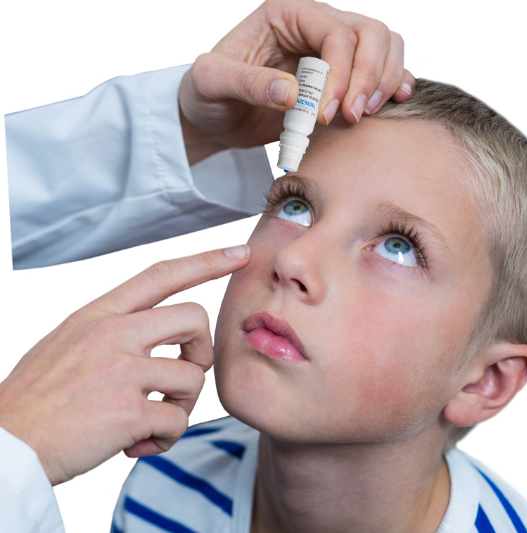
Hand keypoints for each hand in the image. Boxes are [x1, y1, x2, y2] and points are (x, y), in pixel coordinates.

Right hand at [0, 246, 249, 485]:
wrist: (2, 446)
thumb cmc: (36, 399)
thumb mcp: (66, 342)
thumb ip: (111, 331)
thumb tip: (152, 336)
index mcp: (98, 315)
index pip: (162, 274)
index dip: (206, 261)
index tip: (240, 253)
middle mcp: (112, 334)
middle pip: (194, 318)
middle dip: (200, 351)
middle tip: (182, 377)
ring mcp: (120, 370)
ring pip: (192, 376)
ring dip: (181, 405)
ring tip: (154, 420)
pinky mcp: (127, 411)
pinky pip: (177, 419)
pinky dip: (167, 437)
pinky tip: (141, 443)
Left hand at [178, 0, 414, 163]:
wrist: (217, 118)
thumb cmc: (208, 94)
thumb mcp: (211, 84)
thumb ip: (247, 83)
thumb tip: (292, 93)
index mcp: (287, 13)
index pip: (334, 33)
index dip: (340, 74)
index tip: (326, 115)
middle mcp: (315, 25)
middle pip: (370, 33)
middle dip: (368, 76)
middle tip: (352, 117)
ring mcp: (333, 49)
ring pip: (384, 46)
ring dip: (384, 80)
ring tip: (364, 115)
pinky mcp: (343, 76)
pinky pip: (383, 68)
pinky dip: (393, 84)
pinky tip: (390, 103)